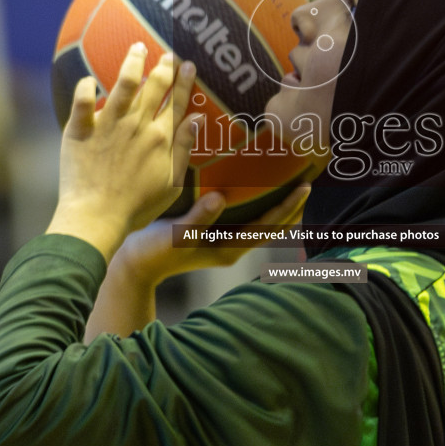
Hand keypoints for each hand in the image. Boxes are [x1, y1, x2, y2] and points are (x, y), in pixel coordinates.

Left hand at [47, 43, 198, 260]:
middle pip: (154, 88)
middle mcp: (137, 125)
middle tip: (168, 54)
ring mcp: (108, 125)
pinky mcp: (81, 130)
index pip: (176, 103)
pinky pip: (81, 101)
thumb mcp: (171, 181)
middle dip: (163, 68)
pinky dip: (85, 89)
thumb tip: (197, 118)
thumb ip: (184, 147)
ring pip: (124, 84)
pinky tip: (88, 80)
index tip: (188, 65)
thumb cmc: (136, 206)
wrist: (98, 217)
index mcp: (161, 138)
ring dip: (133, 63)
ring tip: (137, 48)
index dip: (184, 82)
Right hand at [114, 183, 312, 288]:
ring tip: (295, 182)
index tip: (305, 187)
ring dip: (280, 205)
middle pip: (272, 227)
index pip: (267, 226)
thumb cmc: (153, 251)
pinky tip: (260, 188)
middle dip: (293, 206)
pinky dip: (260, 204)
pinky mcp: (214, 236)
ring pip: (262, 224)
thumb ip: (199, 218)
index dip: (288, 207)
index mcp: (228, 249)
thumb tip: (220, 198)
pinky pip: (246, 219)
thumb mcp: (175, 234)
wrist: (133, 266)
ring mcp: (224, 243)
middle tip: (310, 179)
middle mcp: (231, 247)